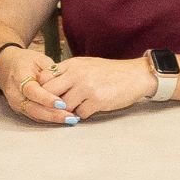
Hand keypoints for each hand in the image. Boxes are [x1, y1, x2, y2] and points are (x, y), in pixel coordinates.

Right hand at [0, 46, 76, 125]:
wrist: (6, 66)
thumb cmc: (26, 61)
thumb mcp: (40, 59)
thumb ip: (51, 71)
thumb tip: (66, 81)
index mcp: (19, 77)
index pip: (32, 91)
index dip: (46, 99)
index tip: (62, 103)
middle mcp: (15, 93)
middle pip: (33, 108)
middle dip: (52, 114)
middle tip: (71, 117)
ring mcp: (16, 103)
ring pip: (34, 115)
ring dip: (52, 119)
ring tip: (71, 120)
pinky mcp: (20, 109)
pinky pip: (34, 116)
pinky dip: (49, 119)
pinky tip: (63, 119)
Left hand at [40, 56, 157, 120]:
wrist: (137, 75)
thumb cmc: (111, 72)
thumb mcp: (87, 65)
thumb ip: (67, 73)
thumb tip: (47, 87)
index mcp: (73, 64)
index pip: (44, 78)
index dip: (42, 89)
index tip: (48, 95)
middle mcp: (77, 74)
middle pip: (48, 94)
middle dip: (51, 103)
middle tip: (57, 108)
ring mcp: (87, 87)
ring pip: (63, 107)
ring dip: (69, 111)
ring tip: (78, 107)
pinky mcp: (97, 100)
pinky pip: (80, 114)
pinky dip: (84, 114)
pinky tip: (92, 108)